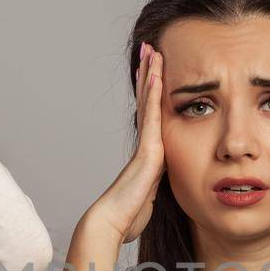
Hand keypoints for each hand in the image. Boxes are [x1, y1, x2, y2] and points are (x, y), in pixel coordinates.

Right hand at [80, 42, 165, 244]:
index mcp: (148, 153)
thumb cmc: (128, 215)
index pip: (151, 114)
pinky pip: (153, 115)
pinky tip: (156, 74)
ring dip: (150, 74)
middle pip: (147, 100)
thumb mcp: (148, 197)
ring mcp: (146, 143)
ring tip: (151, 50)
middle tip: (148, 49)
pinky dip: (154, 94)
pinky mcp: (148, 148)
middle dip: (148, 74)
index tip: (152, 71)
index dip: (150, 92)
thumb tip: (154, 188)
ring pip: (148, 101)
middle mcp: (145, 143)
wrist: (112, 221)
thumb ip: (153, 186)